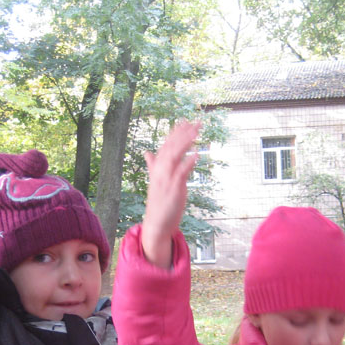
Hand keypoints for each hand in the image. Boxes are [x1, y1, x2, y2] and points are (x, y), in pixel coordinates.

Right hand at [141, 120, 200, 267]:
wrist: (156, 224)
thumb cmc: (159, 204)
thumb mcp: (157, 182)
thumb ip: (153, 165)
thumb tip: (147, 153)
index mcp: (157, 168)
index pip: (166, 145)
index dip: (175, 132)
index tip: (184, 120)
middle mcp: (160, 171)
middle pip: (172, 147)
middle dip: (183, 133)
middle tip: (196, 121)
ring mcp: (166, 179)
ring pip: (175, 156)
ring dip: (187, 143)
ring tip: (197, 132)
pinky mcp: (174, 189)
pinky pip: (181, 173)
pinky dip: (188, 163)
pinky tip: (196, 154)